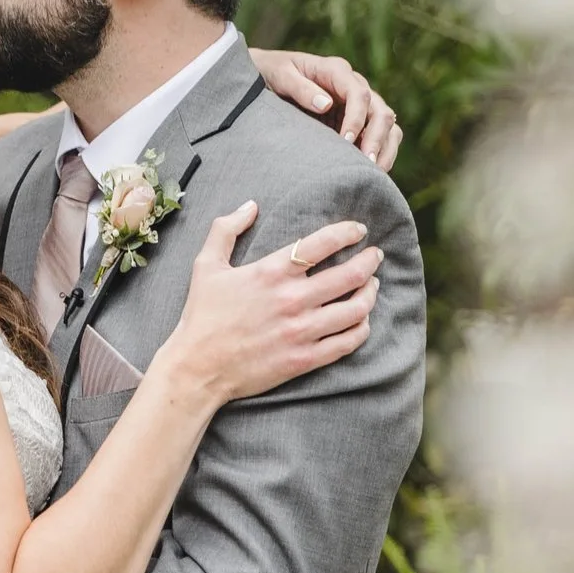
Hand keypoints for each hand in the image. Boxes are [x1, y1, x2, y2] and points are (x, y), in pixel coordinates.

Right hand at [167, 205, 380, 401]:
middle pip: (349, 275)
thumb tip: (250, 205)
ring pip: (355, 309)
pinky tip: (362, 321)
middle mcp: (292, 299)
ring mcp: (301, 331)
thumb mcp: (205, 265)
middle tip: (375, 256)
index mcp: (271, 272)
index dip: (347, 232)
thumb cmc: (201, 316)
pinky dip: (362, 329)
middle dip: (369, 261)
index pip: (322, 243)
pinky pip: (347, 342)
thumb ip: (226, 229)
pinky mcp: (305, 359)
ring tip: (373, 285)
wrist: (198, 368)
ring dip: (370, 293)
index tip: (359, 230)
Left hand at [249, 49, 401, 170]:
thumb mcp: (281, 75)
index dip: (357, 118)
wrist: (266, 75)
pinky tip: (371, 173)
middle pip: (381, 111)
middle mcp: (354, 85)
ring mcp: (359, 104)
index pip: (359, 93)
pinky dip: (382, 153)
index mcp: (336, 71)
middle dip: (377, 138)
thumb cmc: (272, 73)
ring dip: (385, 149)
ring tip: (374, 174)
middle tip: (366, 164)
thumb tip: (325, 104)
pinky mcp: (358, 120)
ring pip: (388, 125)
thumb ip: (300, 88)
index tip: (346, 141)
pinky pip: (381, 136)